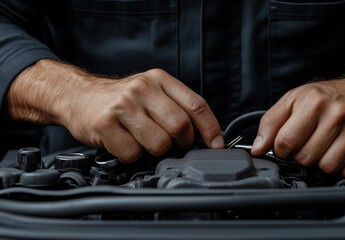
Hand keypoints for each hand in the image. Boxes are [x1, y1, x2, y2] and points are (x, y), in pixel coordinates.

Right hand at [64, 69, 223, 161]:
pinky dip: (132, 155)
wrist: (78, 95)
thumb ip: (175, 106)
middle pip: (180, 127)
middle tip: (171, 142)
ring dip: (155, 150)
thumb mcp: (150, 91)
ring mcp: (123, 106)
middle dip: (181, 142)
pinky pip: (133, 153)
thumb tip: (204, 135)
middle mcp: (142, 88)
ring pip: (159, 144)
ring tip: (143, 140)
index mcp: (159, 79)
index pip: (196, 105)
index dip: (211, 129)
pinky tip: (124, 143)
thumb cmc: (120, 98)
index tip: (216, 144)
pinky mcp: (105, 124)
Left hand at [251, 74, 344, 178]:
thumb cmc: (327, 97)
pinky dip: (343, 168)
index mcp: (314, 102)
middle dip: (302, 156)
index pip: (286, 142)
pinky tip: (341, 153)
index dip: (281, 149)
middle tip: (309, 144)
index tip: (286, 145)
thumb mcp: (293, 101)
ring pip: (329, 168)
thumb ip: (270, 124)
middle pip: (307, 158)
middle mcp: (339, 113)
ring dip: (322, 164)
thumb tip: (258, 149)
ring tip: (325, 148)